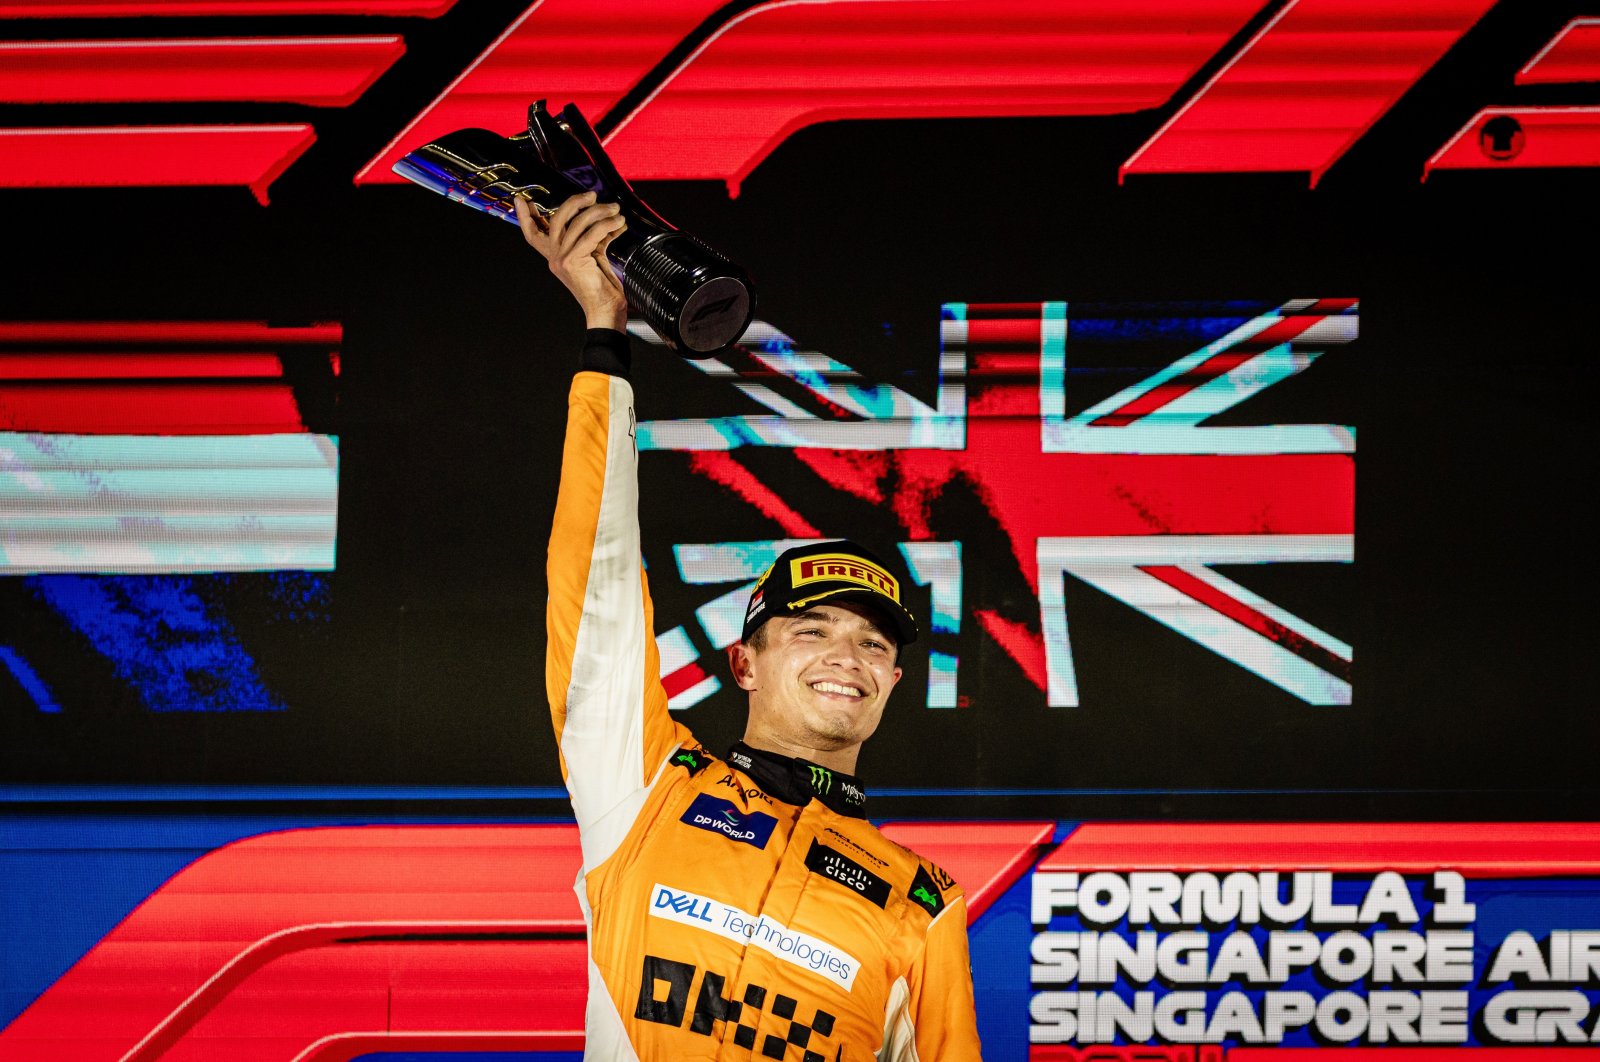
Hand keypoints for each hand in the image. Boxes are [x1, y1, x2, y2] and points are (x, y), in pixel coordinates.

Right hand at [516, 191, 628, 330]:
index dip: (525, 217)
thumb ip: (594, 238)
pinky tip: (619, 223)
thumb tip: (606, 218)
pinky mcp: (573, 261)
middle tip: (592, 195)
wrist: (606, 312)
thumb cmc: (603, 289)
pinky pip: (591, 233)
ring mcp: (561, 259)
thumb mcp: (595, 257)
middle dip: (574, 202)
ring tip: (615, 209)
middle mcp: (554, 258)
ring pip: (577, 223)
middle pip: (556, 220)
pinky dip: (607, 224)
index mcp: (556, 257)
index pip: (534, 234)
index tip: (522, 200)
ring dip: (599, 212)